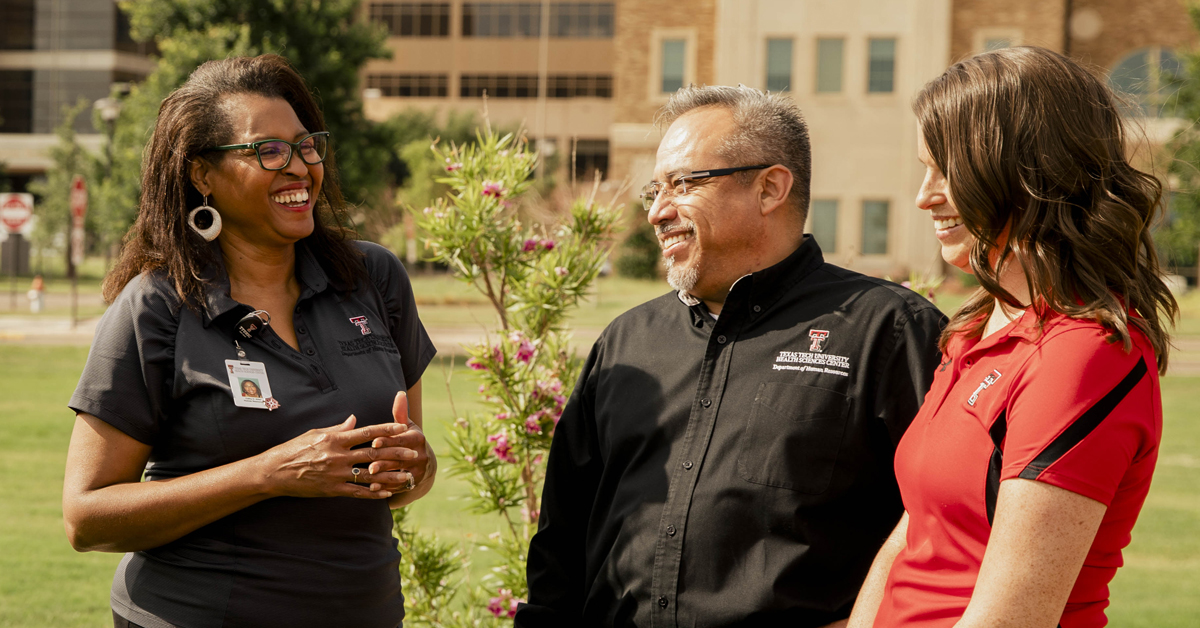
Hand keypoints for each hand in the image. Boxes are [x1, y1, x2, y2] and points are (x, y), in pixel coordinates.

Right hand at [256, 415, 413, 499]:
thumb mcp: (315, 433)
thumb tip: (354, 419)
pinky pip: (357, 492)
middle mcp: (338, 455)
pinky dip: (373, 494)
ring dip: (390, 476)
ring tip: (407, 477)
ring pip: (370, 475)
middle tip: (414, 453)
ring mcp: (336, 474)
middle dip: (396, 453)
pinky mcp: (331, 490)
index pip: (367, 432)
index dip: (387, 429)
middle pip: (374, 453)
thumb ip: (337, 428)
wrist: (274, 472)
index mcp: (335, 438)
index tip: (403, 427)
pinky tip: (387, 494)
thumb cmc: (293, 449)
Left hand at [361, 391, 431, 492]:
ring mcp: (418, 469)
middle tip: (368, 464)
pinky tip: (373, 488)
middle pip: (399, 457)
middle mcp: (420, 454)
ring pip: (399, 473)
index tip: (373, 442)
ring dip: (383, 476)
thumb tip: (399, 393)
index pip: (401, 439)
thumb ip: (400, 412)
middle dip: (383, 461)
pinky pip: (399, 486)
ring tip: (369, 476)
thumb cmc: (408, 439)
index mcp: (417, 438)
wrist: (423, 463)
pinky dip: (386, 488)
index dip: (387, 441)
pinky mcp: (414, 482)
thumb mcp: (407, 426)